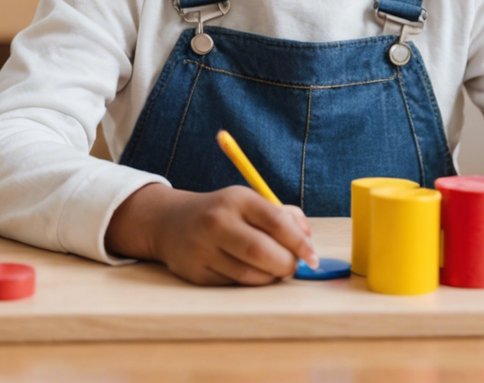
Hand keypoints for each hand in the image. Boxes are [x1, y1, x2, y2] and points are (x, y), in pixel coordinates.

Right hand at [106, 183, 317, 285]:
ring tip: (273, 270)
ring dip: (269, 277)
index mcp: (237, 199)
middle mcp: (217, 221)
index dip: (299, 243)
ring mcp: (202, 248)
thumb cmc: (224, 213)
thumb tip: (307, 239)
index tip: (313, 257)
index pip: (276, 221)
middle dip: (286, 264)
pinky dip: (249, 283)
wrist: (171, 222)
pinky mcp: (194, 272)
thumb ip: (284, 216)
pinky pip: (232, 285)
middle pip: (261, 251)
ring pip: (248, 274)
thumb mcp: (250, 202)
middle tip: (293, 267)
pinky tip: (250, 273)